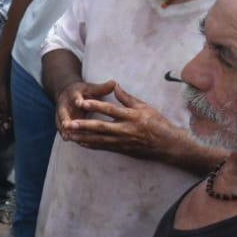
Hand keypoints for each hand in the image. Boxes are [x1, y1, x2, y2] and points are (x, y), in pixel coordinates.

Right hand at [55, 79, 115, 136]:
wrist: (66, 93)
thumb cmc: (82, 92)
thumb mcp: (90, 88)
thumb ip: (102, 88)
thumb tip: (114, 83)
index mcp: (73, 94)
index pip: (75, 97)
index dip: (77, 100)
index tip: (79, 103)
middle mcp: (65, 104)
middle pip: (63, 111)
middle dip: (64, 118)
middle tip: (66, 125)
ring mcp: (61, 114)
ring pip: (61, 122)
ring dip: (64, 129)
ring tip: (67, 137)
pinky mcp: (61, 122)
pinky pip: (63, 129)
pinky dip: (66, 135)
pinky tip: (72, 142)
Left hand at [63, 83, 189, 162]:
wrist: (167, 144)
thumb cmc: (157, 123)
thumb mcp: (144, 107)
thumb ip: (127, 98)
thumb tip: (115, 86)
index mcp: (132, 116)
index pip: (110, 109)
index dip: (96, 104)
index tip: (82, 101)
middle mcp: (126, 130)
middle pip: (101, 127)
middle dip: (84, 125)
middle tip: (69, 123)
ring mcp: (123, 141)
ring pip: (99, 139)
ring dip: (83, 137)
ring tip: (69, 134)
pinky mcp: (122, 149)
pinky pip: (104, 147)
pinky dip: (92, 145)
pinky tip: (81, 143)